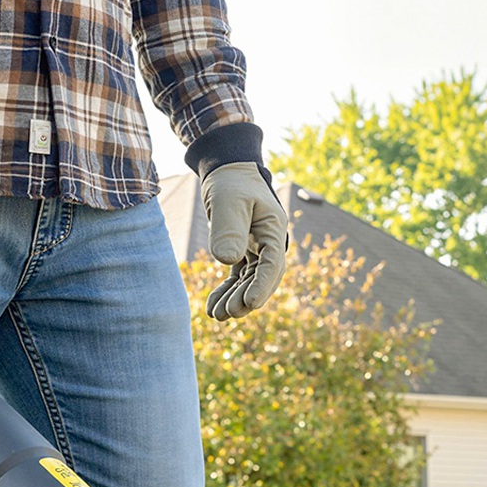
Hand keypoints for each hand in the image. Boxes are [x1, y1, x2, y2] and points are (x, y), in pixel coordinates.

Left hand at [199, 161, 288, 320]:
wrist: (225, 170)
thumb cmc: (229, 182)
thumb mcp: (227, 202)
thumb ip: (228, 230)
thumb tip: (227, 261)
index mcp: (274, 229)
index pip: (273, 263)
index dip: (263, 285)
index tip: (250, 303)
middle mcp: (269, 242)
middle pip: (263, 277)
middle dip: (247, 298)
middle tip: (229, 314)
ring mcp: (257, 248)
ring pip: (249, 281)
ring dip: (235, 299)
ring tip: (217, 316)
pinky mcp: (242, 251)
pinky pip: (238, 277)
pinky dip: (226, 292)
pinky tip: (212, 307)